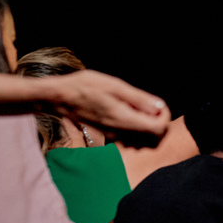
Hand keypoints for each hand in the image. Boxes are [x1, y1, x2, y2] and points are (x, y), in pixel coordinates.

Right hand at [53, 70, 170, 138]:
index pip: (158, 128)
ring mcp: (113, 135)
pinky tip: (125, 108)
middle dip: (157, 120)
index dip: (164, 116)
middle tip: (150, 103)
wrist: (59, 97)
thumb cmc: (85, 87)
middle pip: (152, 135)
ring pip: (141, 136)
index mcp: (124, 119)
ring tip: (137, 104)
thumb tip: (159, 106)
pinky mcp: (108, 134)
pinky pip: (129, 134)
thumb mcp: (114, 86)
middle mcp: (120, 132)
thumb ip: (138, 98)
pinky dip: (134, 123)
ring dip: (146, 121)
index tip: (158, 105)